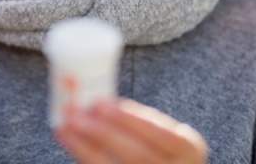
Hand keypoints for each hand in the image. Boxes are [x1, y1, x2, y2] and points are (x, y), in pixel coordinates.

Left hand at [55, 97, 208, 163]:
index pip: (161, 133)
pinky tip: (72, 143)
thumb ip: (138, 119)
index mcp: (189, 149)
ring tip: (65, 126)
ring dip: (86, 147)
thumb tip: (93, 96)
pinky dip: (85, 158)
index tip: (100, 102)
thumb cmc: (163, 148)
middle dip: (103, 133)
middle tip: (76, 113)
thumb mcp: (166, 133)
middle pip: (137, 155)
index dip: (130, 118)